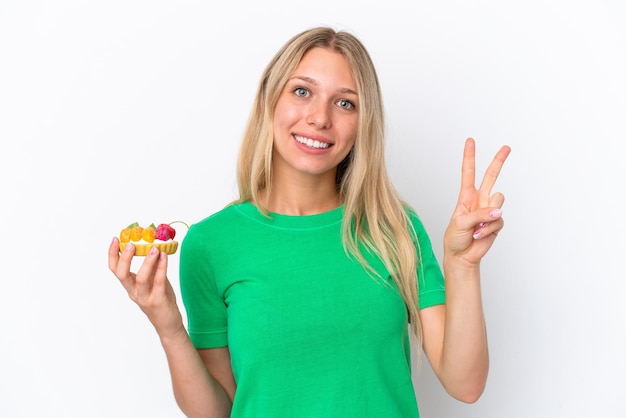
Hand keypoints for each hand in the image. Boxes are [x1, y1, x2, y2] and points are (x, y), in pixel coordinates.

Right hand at [108, 238, 184, 338]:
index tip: (115, 239)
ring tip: (154, 248)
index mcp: (130, 286)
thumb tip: (153, 247)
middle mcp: (133, 292)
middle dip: (125, 258)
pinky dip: (161, 268)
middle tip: (130, 244)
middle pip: (122, 275)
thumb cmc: (160, 299)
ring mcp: (144, 298)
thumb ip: (152, 268)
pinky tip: (165, 257)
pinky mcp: (157, 301)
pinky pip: (158, 283)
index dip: (113, 255)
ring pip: (141, 279)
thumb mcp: (153, 281)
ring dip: (147, 262)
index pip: (115, 270)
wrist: (168, 323)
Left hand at [444, 138, 510, 265]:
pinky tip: (479, 235)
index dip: (469, 156)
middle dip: (498, 161)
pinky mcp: (496, 222)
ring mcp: (489, 210)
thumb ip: (479, 214)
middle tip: (507, 147)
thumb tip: (498, 211)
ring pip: (498, 201)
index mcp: (466, 196)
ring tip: (477, 227)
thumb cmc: (455, 238)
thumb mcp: (460, 223)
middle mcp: (479, 200)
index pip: (468, 172)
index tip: (470, 141)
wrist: (461, 256)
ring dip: (488, 215)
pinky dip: (489, 229)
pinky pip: (499, 221)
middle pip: (491, 176)